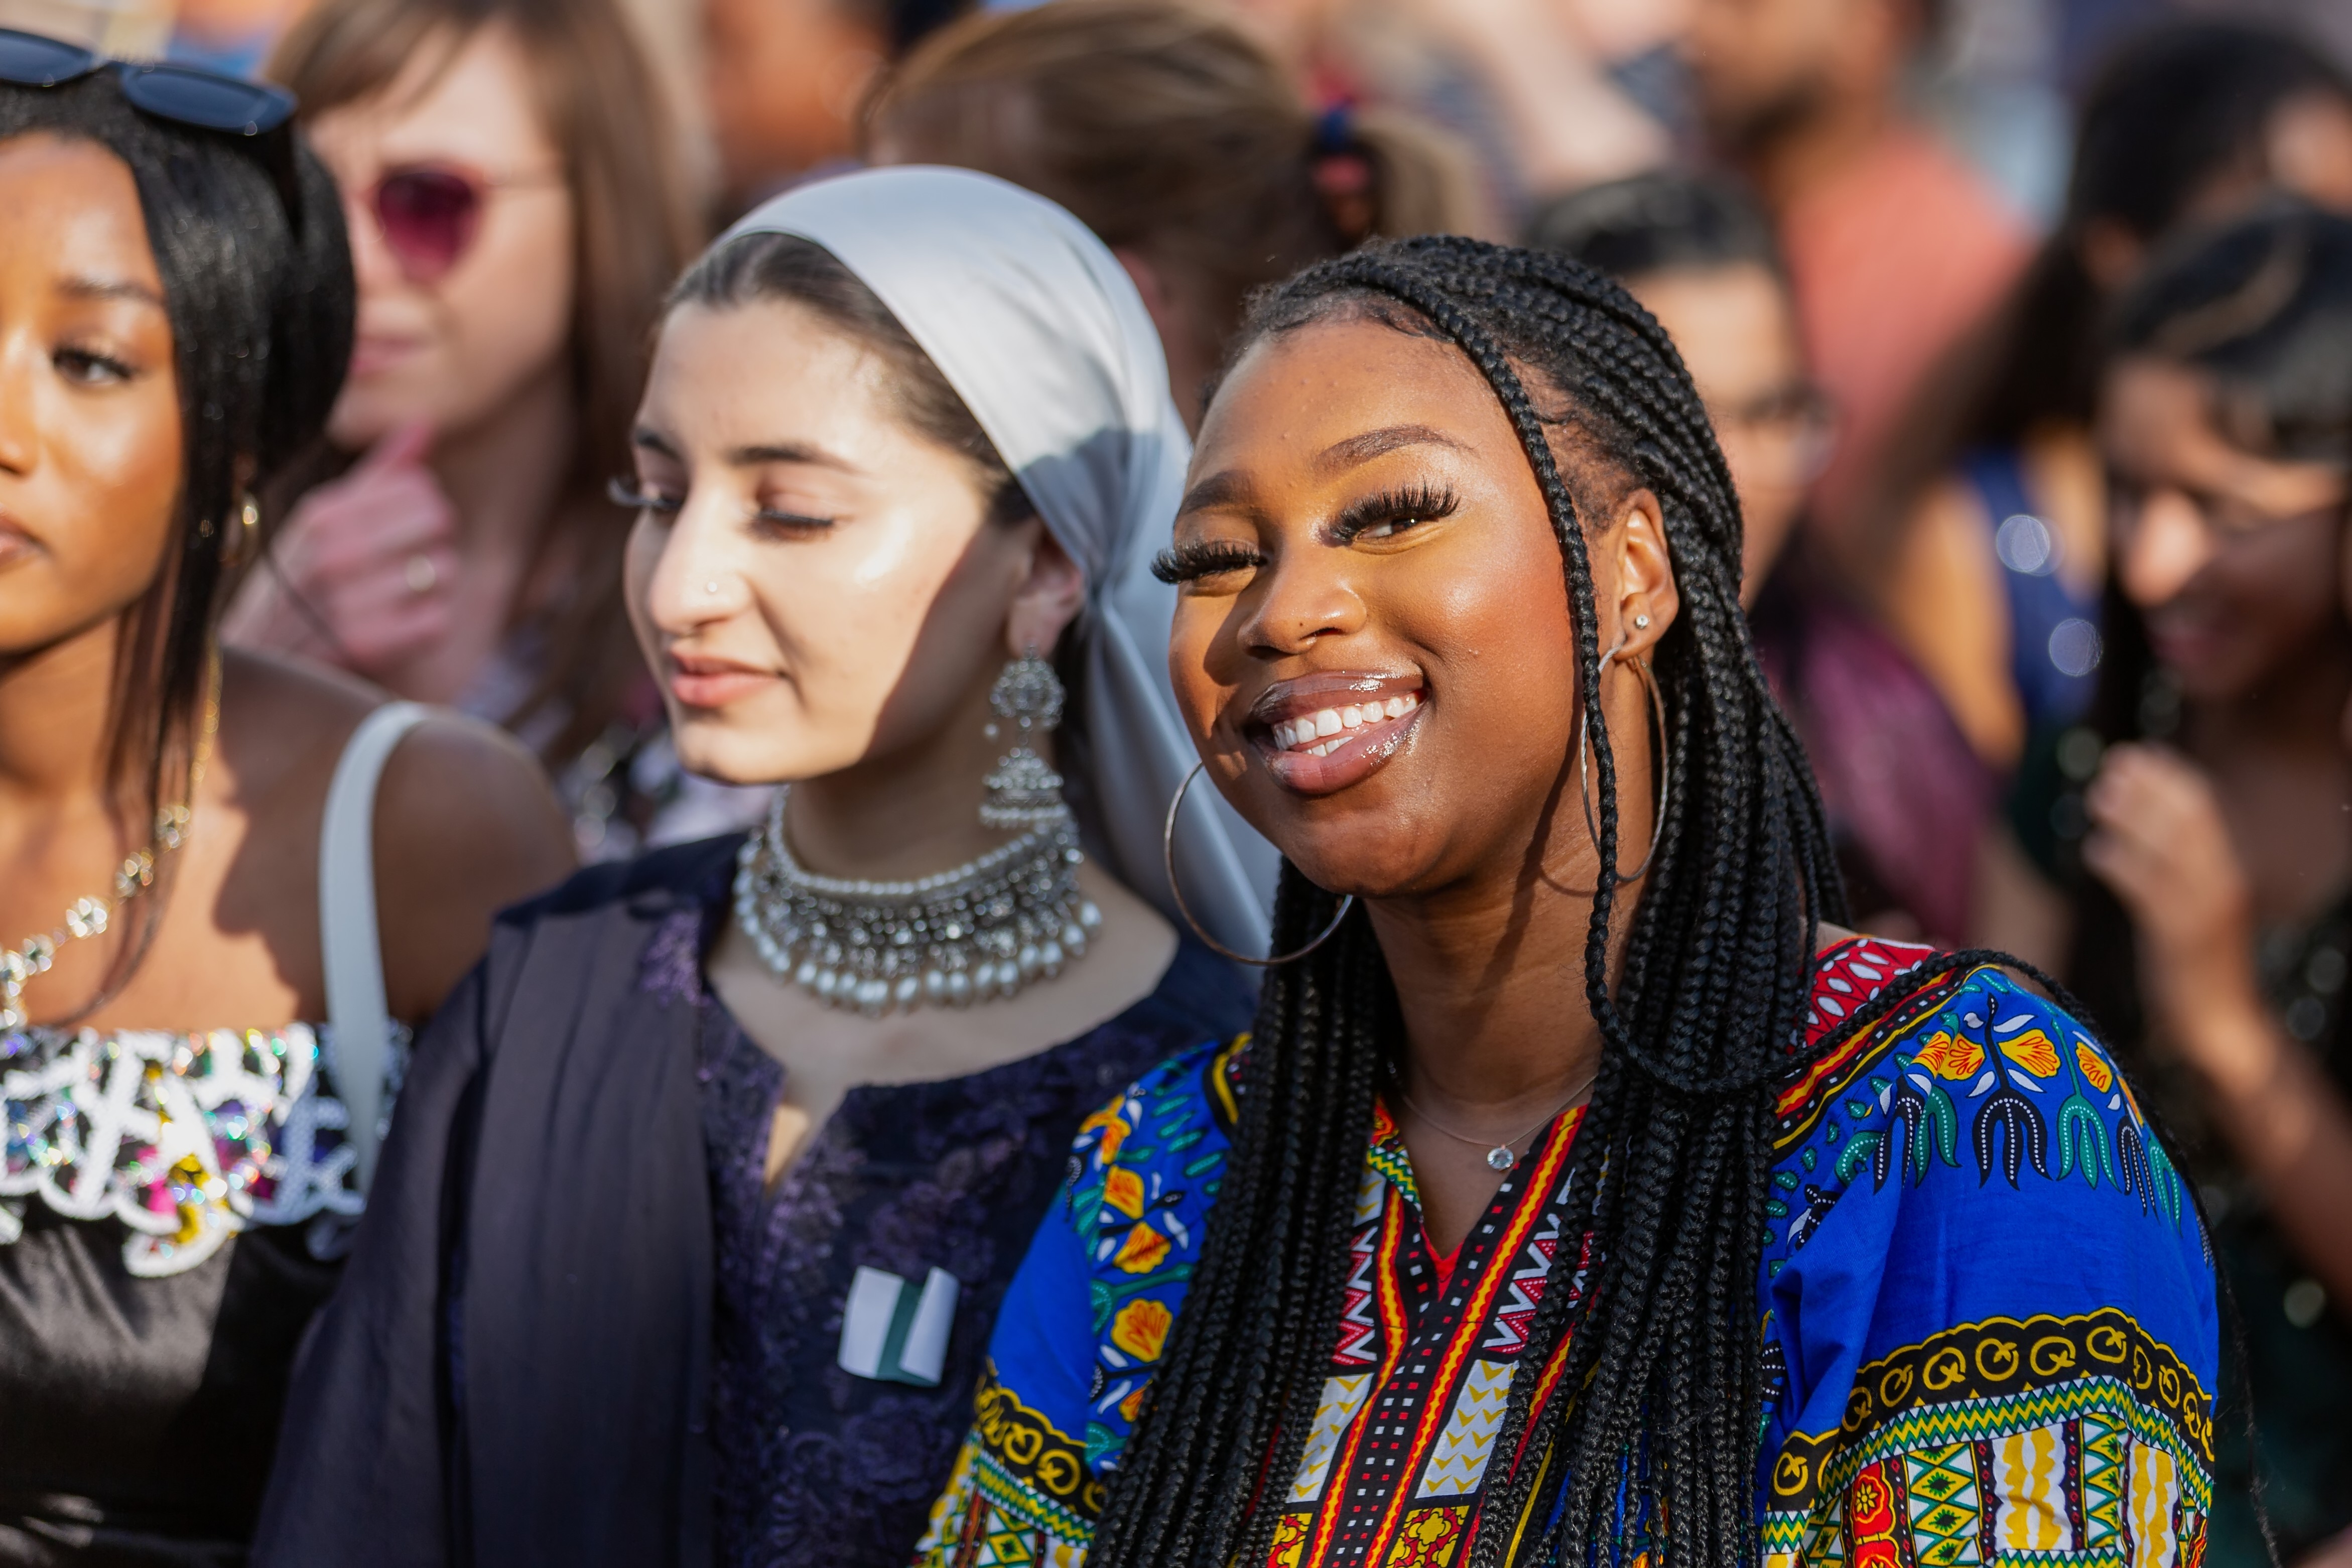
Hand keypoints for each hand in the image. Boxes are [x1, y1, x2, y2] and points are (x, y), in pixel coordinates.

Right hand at [219, 423, 458, 676]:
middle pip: (439, 521)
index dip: (423, 511)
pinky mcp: (362, 646)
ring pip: (444, 572)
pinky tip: (397, 630)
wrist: (257, 671)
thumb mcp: (325, 523)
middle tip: (402, 568)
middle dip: (432, 545)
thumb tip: (423, 425)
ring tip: (393, 600)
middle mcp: (329, 551)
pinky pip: (438, 622)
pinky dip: (427, 628)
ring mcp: (343, 598)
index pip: (420, 487)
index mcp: (319, 513)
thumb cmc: (301, 586)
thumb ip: (379, 474)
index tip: (398, 533)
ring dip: (432, 589)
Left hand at [2082, 742, 2266, 1057]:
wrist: (2219, 1023)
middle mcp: (2223, 883)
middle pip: (2189, 817)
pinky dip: (2120, 863)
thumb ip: (2172, 867)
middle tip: (2112, 765)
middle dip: (2150, 786)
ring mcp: (2204, 910)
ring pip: (2169, 847)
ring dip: (2132, 815)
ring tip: (2099, 797)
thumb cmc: (2194, 961)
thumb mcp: (2188, 904)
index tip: (2139, 754)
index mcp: (2228, 870)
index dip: (2170, 777)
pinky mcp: (2181, 938)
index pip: (2205, 808)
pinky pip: (2149, 889)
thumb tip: (2137, 821)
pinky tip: (2096, 851)